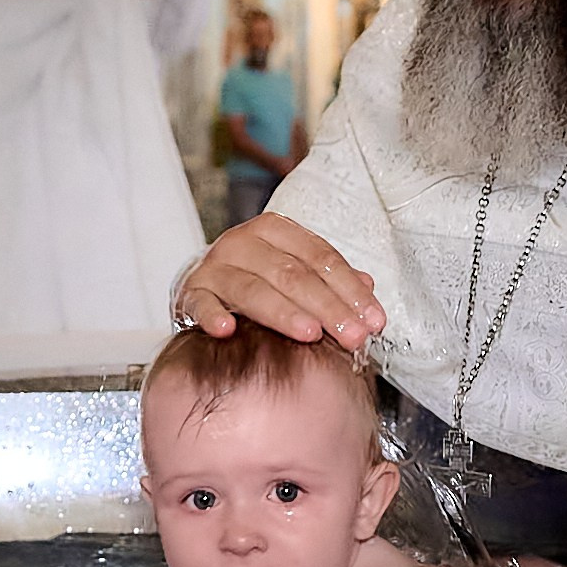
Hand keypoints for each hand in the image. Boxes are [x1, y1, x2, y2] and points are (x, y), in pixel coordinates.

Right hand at [176, 213, 383, 349]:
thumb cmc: (257, 278)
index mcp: (276, 231)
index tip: (374, 320)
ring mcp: (216, 266)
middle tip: (353, 336)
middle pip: (293, 275)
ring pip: (253, 289)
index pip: (321, 258)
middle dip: (328, 308)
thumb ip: (330, 280)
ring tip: (310, 334)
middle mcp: (244, 243)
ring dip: (283, 313)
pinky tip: (227, 330)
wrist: (203, 282)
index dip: (351, 290)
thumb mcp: (296, 271)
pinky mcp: (192, 292)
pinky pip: (202, 304)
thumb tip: (368, 286)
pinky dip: (212, 316)